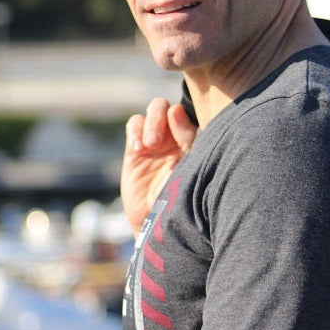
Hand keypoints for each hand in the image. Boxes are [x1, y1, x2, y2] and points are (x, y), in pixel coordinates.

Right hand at [121, 97, 196, 236]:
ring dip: (151, 122)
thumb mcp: (190, 166)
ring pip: (154, 110)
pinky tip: (139, 148)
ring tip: (149, 146)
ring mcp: (157, 140)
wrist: (161, 222)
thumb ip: (188, 138)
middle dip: (161, 117)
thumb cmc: (183, 196)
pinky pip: (135, 123)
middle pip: (169, 107)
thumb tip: (176, 110)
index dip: (182, 121)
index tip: (180, 141)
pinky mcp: (137, 148)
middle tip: (157, 142)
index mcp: (194, 139)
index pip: (189, 115)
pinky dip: (136, 130)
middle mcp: (176, 135)